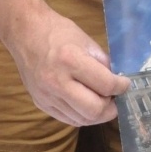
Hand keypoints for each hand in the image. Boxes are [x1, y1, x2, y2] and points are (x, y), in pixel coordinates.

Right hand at [4, 10, 130, 126]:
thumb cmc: (57, 31)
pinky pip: (68, 119)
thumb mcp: (85, 40)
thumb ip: (102, 62)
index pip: (105, 85)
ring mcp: (46, 96)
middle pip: (94, 110)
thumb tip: (117, 81)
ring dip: (97, 114)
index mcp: (70, 60)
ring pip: (81, 119)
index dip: (121, 87)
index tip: (125, 84)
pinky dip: (81, 116)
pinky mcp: (40, 104)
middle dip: (110, 108)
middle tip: (115, 98)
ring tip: (101, 101)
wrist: (25, 33)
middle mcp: (57, 82)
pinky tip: (86, 104)